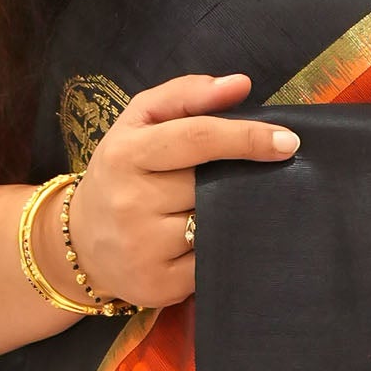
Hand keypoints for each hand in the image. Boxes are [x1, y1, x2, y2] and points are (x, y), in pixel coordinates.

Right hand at [62, 72, 298, 309]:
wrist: (81, 242)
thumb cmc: (122, 172)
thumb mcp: (141, 122)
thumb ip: (187, 95)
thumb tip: (240, 84)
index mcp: (126, 154)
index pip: (198, 139)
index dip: (247, 139)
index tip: (289, 143)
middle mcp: (130, 202)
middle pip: (213, 186)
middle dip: (236, 182)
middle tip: (241, 181)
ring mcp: (143, 248)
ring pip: (217, 227)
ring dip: (231, 216)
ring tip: (216, 210)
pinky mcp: (159, 285)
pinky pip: (213, 263)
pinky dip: (220, 250)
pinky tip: (207, 241)